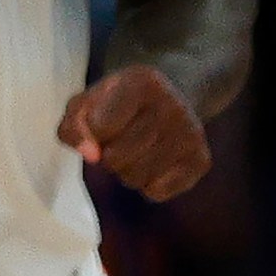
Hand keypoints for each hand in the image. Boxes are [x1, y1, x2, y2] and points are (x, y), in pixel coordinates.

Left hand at [59, 65, 209, 201]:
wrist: (174, 96)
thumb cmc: (118, 102)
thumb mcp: (87, 102)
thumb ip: (74, 127)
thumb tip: (90, 156)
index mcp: (142, 82)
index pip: (100, 127)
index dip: (93, 132)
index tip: (103, 122)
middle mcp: (173, 106)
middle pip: (116, 158)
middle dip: (107, 155)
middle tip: (117, 141)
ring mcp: (191, 134)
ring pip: (135, 179)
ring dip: (125, 172)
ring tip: (134, 151)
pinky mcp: (202, 161)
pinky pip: (157, 192)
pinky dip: (146, 185)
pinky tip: (153, 163)